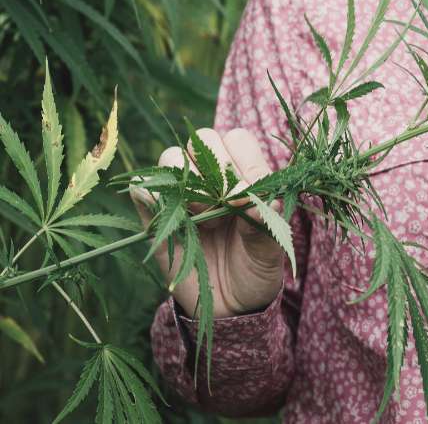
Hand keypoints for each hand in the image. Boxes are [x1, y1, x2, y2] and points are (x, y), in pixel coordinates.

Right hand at [129, 128, 284, 317]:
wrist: (230, 305)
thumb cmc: (256, 268)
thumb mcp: (270, 249)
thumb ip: (265, 223)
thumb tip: (256, 199)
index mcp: (245, 175)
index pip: (239, 140)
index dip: (245, 161)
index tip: (248, 195)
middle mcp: (213, 177)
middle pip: (203, 139)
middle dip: (215, 168)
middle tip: (224, 204)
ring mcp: (182, 194)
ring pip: (171, 157)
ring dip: (187, 182)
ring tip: (202, 216)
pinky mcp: (155, 215)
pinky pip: (141, 188)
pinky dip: (151, 195)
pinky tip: (175, 219)